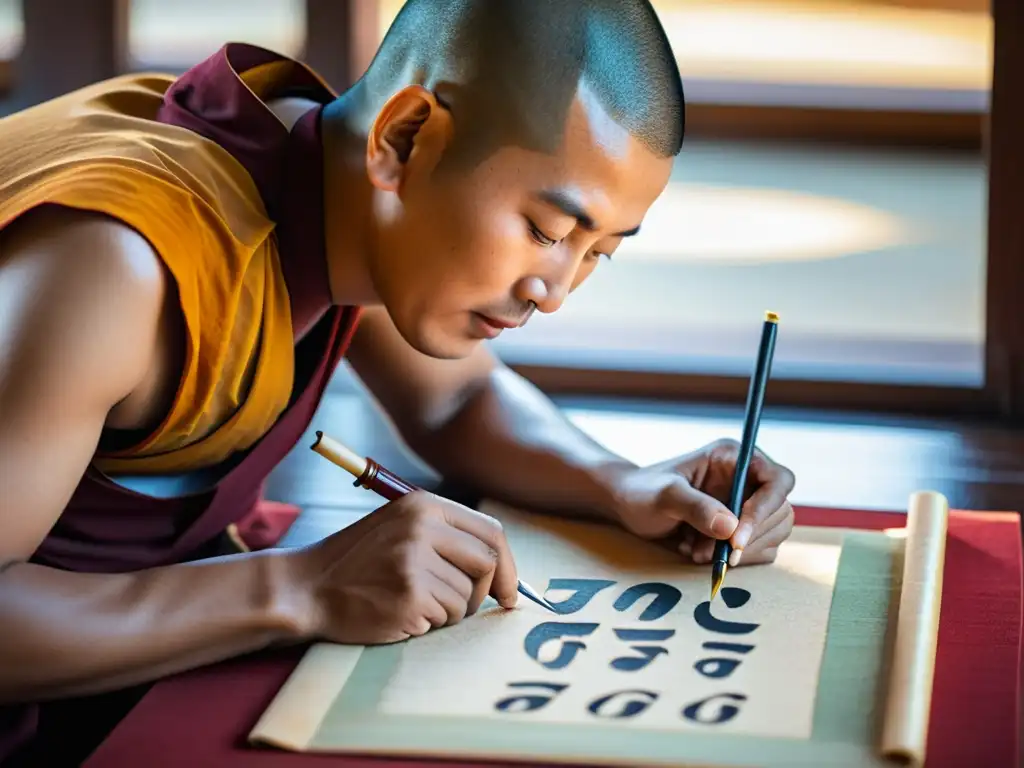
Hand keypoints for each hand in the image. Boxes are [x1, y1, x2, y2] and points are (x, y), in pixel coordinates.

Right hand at [288, 490, 519, 644]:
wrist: (306, 587)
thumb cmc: (358, 562)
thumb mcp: (400, 528)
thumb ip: (447, 538)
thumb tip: (502, 568)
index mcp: (424, 505)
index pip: (491, 531)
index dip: (508, 565)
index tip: (509, 591)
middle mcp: (422, 527)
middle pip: (488, 563)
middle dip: (485, 592)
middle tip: (463, 607)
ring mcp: (415, 561)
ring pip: (468, 596)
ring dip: (450, 611)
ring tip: (414, 603)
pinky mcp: (409, 595)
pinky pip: (447, 617)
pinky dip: (431, 623)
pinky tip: (401, 613)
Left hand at [609, 439, 795, 566]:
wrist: (627, 505)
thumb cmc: (642, 491)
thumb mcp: (663, 495)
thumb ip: (694, 506)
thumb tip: (731, 528)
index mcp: (734, 458)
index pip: (777, 480)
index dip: (764, 509)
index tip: (737, 538)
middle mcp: (747, 479)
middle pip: (780, 512)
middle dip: (747, 538)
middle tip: (711, 553)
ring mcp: (748, 504)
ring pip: (773, 534)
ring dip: (738, 552)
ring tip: (696, 551)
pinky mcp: (743, 528)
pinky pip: (758, 550)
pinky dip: (732, 559)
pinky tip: (698, 552)